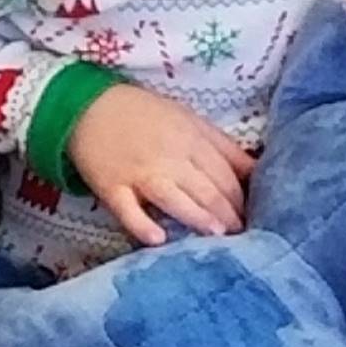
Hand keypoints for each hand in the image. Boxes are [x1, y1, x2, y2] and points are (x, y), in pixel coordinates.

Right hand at [67, 83, 254, 247]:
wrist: (88, 107)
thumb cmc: (145, 114)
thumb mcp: (189, 119)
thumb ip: (222, 146)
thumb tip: (257, 170)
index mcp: (191, 138)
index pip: (225, 173)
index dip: (241, 197)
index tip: (254, 217)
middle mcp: (169, 156)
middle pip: (205, 188)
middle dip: (228, 213)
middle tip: (243, 236)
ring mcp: (139, 173)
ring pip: (174, 197)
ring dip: (197, 217)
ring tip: (216, 235)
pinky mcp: (112, 188)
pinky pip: (128, 209)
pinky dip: (142, 224)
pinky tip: (158, 238)